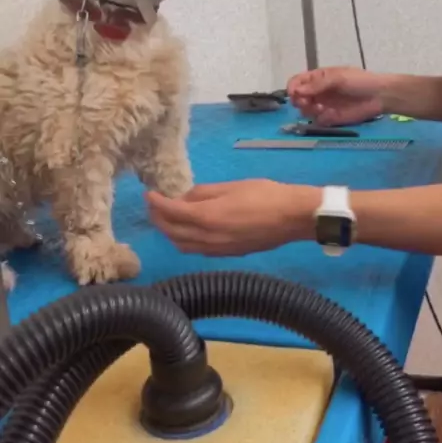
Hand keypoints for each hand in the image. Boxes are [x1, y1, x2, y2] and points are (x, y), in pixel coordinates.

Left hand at [146, 180, 319, 255]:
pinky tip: (187, 229)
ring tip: (166, 218)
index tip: (149, 194)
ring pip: (183, 246)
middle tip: (153, 205)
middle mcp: (208, 239)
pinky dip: (185, 240)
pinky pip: (197, 250)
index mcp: (208, 218)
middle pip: (173, 233)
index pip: (172, 213)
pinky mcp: (227, 255)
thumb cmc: (264, 195)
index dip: (157, 203)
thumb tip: (184, 198)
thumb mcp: (231, 187)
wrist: (291, 218)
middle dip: (158, 219)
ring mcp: (217, 250)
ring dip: (170, 233)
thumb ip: (204, 193)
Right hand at [288, 66, 384, 125]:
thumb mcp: (337, 78)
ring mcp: (323, 106)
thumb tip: (297, 91)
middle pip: (297, 98)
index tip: (294, 94)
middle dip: (299, 101)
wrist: (379, 96)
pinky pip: (318, 121)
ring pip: (305, 111)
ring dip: (309, 110)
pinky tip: (331, 115)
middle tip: (306, 103)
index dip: (292, 88)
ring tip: (321, 108)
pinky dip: (321, 119)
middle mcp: (317, 92)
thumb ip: (317, 84)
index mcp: (317, 78)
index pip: (297, 82)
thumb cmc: (359, 81)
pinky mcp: (331, 119)